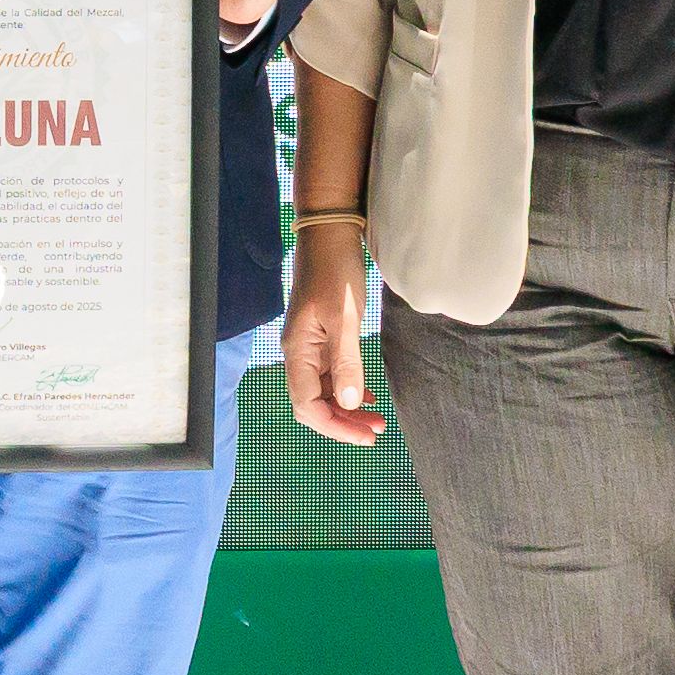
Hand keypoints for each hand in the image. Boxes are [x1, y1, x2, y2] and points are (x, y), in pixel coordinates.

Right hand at [281, 229, 381, 444]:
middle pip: (313, 404)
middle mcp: (299, 354)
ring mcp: (310, 347)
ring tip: (376, 418)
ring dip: (347, 409)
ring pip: (324, 392)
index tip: (365, 435)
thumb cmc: (336, 273)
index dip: (335, 426)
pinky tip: (366, 394)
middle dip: (342, 422)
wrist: (330, 238)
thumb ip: (346, 362)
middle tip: (375, 432)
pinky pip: (331, 375)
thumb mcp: (345, 318)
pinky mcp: (322, 339)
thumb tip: (349, 403)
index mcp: (299, 352)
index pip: (308, 406)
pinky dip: (348, 389)